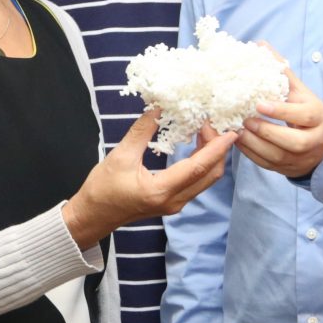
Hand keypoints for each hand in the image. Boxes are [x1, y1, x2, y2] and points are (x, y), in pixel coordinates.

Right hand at [62, 109, 235, 249]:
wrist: (92, 216)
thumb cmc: (102, 188)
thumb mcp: (120, 155)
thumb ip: (142, 131)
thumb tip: (159, 107)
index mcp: (161, 190)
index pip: (198, 167)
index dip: (217, 148)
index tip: (230, 131)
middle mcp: (173, 201)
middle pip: (209, 175)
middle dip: (217, 149)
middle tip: (210, 124)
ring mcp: (174, 205)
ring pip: (205, 180)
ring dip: (211, 156)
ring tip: (205, 131)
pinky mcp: (171, 203)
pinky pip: (196, 183)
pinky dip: (202, 164)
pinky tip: (196, 146)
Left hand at [235, 56, 322, 178]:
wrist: (322, 142)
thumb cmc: (306, 111)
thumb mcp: (299, 91)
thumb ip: (281, 71)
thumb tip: (261, 45)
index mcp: (319, 117)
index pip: (303, 115)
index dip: (281, 111)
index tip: (259, 104)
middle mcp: (314, 140)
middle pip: (293, 142)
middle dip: (267, 132)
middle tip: (245, 120)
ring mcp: (301, 158)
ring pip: (278, 157)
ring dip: (255, 145)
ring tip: (237, 131)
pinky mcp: (287, 169)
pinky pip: (268, 165)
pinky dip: (250, 154)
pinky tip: (237, 141)